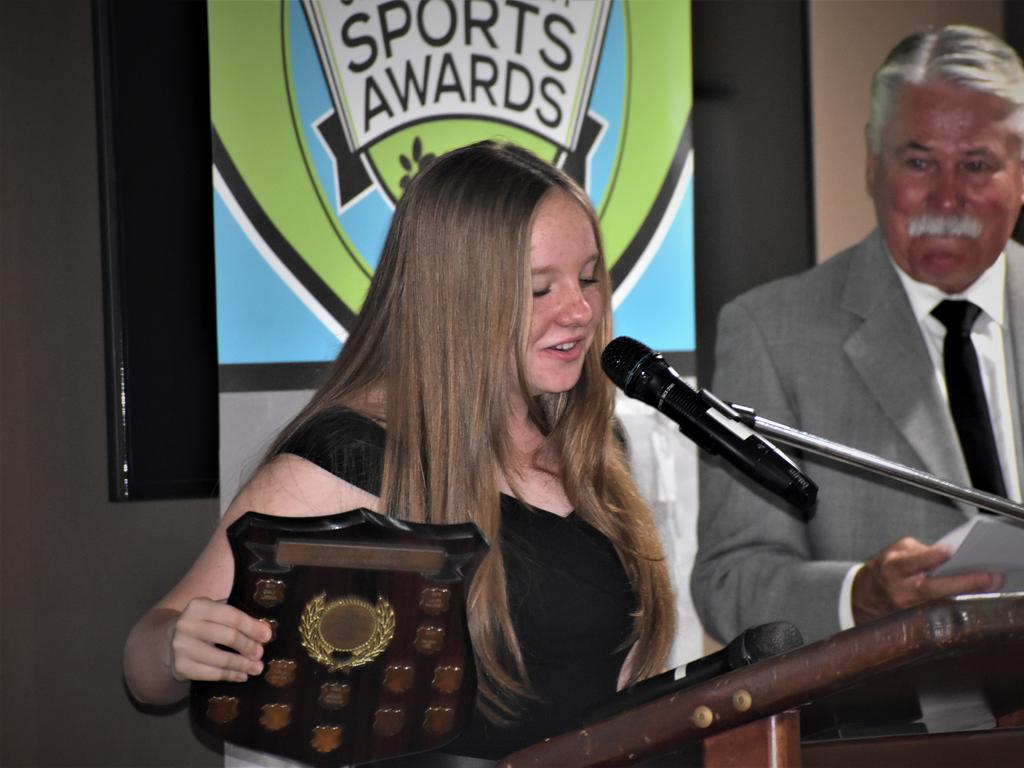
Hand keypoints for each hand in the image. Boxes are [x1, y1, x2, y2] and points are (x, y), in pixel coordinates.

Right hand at [166, 598, 272, 682]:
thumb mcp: (214, 612)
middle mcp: (187, 625)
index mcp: (199, 606)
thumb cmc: (202, 624)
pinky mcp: (181, 667)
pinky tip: (242, 675)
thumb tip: (264, 628)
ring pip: (221, 659)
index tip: (267, 636)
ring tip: (257, 668)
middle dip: (249, 646)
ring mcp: (182, 647)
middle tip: (261, 653)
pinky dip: (230, 675)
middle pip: (228, 637)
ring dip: (243, 665)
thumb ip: (237, 617)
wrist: (168, 640)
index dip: (252, 627)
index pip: (232, 616)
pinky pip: (211, 674)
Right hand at [852, 536, 1003, 624]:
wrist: (864, 597)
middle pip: (934, 589)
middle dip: (963, 582)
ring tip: (989, 583)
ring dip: (967, 593)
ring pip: (943, 603)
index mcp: (892, 570)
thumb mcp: (895, 552)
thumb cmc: (884, 569)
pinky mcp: (917, 621)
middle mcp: (900, 592)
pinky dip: (959, 602)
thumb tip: (949, 556)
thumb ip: (921, 552)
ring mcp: (909, 610)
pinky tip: (975, 594)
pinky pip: (942, 611)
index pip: (912, 563)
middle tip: (988, 577)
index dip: (930, 557)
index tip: (949, 551)